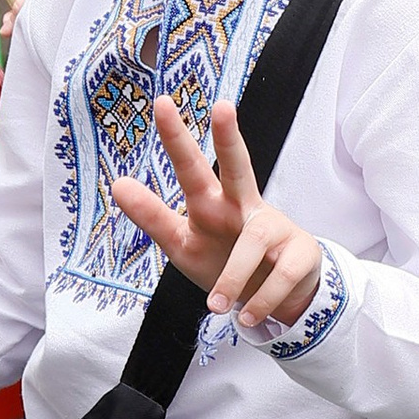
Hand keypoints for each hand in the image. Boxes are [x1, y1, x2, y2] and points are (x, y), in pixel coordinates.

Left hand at [111, 96, 325, 330]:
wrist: (278, 297)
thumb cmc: (224, 260)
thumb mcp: (182, 244)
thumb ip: (153, 216)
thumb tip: (117, 183)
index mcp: (214, 202)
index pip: (192, 167)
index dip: (177, 139)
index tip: (161, 103)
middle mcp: (245, 206)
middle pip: (239, 166)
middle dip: (229, 138)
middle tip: (221, 105)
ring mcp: (276, 226)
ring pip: (253, 242)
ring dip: (232, 279)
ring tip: (217, 306)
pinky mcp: (300, 253)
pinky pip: (279, 277)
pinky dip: (259, 301)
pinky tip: (247, 315)